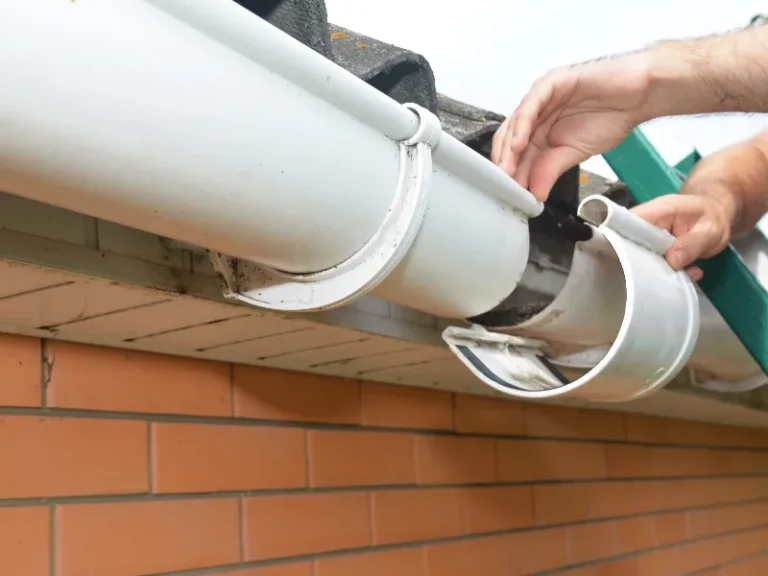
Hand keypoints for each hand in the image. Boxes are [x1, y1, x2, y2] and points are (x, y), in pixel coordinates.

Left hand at [491, 54, 653, 200]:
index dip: (513, 173)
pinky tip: (519, 144)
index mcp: (541, 128)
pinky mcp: (552, 83)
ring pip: (517, 122)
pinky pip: (532, 104)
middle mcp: (538, 112)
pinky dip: (523, 125)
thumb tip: (536, 193)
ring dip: (509, 148)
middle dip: (507, 163)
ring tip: (508, 170)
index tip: (511, 193)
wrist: (639, 94)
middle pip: (511, 138)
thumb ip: (551, 169)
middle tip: (505, 185)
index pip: (518, 153)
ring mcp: (543, 97)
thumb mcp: (575, 153)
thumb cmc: (612, 116)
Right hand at [630, 142, 767, 280]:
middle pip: (628, 242)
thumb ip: (692, 245)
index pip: (627, 221)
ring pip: (639, 255)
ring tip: (681, 275)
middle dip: (640, 263)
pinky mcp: (652, 247)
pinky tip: (685, 273)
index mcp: (658, 211)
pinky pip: (651, 261)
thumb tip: (672, 261)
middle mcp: (648, 222)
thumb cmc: (713, 217)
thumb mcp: (711, 231)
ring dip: (656, 270)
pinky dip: (665, 271)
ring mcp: (648, 235)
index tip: (626, 261)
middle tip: (660, 277)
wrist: (716, 214)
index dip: (619, 239)